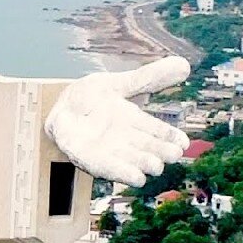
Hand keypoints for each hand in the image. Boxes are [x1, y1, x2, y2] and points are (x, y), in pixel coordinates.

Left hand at [46, 56, 190, 186]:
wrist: (57, 106)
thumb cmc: (90, 96)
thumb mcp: (118, 83)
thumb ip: (148, 78)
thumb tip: (185, 64)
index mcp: (136, 121)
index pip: (159, 132)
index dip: (172, 138)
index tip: (184, 143)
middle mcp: (125, 139)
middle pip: (149, 149)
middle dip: (161, 153)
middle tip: (173, 154)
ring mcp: (108, 150)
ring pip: (131, 162)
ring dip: (143, 164)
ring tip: (156, 166)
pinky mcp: (88, 157)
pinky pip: (105, 168)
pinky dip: (121, 172)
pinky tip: (137, 178)